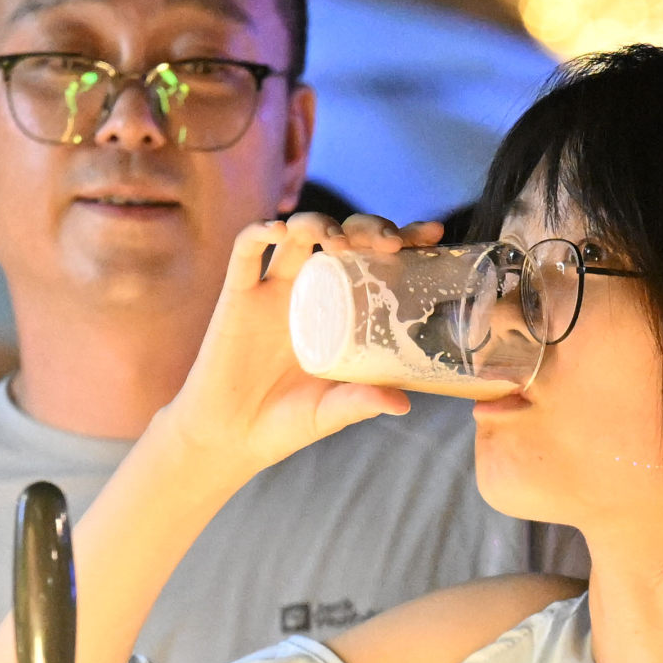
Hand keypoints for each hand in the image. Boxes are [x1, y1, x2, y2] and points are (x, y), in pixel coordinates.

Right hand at [163, 213, 422, 482]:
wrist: (229, 437)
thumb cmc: (285, 424)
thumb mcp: (330, 413)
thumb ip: (361, 402)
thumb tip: (403, 404)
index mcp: (342, 312)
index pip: (377, 261)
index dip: (404, 239)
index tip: (433, 234)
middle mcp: (312, 292)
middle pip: (342, 237)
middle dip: (367, 227)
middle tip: (389, 243)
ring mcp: (274, 290)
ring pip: (298, 234)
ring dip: (320, 224)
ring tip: (338, 242)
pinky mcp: (237, 295)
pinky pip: (246, 251)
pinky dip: (260, 232)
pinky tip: (278, 230)